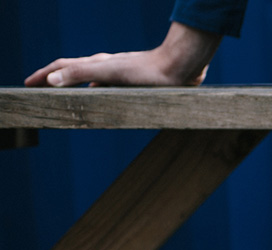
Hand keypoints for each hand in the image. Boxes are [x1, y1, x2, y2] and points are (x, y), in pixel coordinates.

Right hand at [24, 22, 220, 87]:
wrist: (181, 66)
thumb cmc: (148, 70)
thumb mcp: (111, 72)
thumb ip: (81, 74)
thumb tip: (51, 80)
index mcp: (97, 64)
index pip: (62, 68)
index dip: (43, 76)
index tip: (28, 85)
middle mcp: (107, 67)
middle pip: (73, 71)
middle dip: (54, 80)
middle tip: (39, 89)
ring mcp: (121, 74)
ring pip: (91, 80)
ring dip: (75, 86)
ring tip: (64, 96)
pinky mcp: (137, 82)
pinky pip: (110, 88)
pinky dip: (97, 93)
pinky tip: (102, 100)